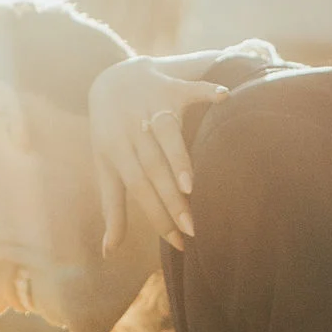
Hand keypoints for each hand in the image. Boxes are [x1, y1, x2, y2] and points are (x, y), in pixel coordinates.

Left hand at [87, 57, 226, 256]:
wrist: (107, 79)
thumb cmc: (110, 134)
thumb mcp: (107, 168)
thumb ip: (113, 210)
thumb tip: (108, 252)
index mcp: (115, 149)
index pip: (138, 188)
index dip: (157, 215)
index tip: (179, 242)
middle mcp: (131, 127)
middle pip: (152, 167)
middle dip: (171, 199)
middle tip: (193, 228)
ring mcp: (150, 104)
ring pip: (165, 132)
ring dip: (179, 157)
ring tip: (192, 186)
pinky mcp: (169, 85)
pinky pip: (189, 88)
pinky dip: (206, 90)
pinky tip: (225, 97)